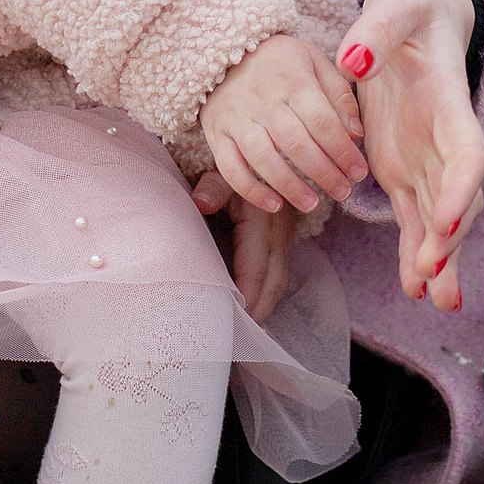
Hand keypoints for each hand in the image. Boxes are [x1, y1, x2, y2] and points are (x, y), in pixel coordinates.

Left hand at [193, 172, 305, 321]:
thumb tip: (198, 203)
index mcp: (264, 220)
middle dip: (259, 311)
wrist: (269, 149)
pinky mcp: (283, 239)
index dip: (247, 295)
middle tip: (236, 335)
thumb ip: (212, 187)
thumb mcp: (226, 169)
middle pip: (273, 282)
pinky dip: (267, 292)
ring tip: (244, 329)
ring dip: (264, 304)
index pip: (256, 267)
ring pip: (279, 280)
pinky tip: (253, 306)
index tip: (234, 318)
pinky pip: (278, 272)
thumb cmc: (240, 162)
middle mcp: (279, 233)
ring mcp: (285, 237)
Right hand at [197, 34, 368, 214]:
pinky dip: (251, 190)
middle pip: (296, 144)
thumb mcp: (314, 62)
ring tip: (313, 205)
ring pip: (263, 158)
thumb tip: (356, 135)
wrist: (224, 48)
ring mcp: (237, 118)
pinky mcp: (217, 133)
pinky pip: (230, 167)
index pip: (322, 122)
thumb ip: (339, 96)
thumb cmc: (279, 61)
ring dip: (291, 186)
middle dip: (324, 173)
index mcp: (293, 81)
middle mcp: (264, 100)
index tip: (359, 172)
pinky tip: (275, 204)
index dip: (343, 151)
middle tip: (343, 192)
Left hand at [339, 0, 483, 314]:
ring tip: (435, 298)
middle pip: (457, 197)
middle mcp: (445, 138)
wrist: (419, 18)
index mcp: (451, 100)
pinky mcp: (404, 169)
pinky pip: (413, 219)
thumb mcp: (396, 1)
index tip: (449, 219)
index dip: (461, 187)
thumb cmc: (410, 7)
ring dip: (438, 258)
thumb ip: (377, 27)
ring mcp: (426, 158)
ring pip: (439, 219)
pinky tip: (416, 287)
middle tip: (431, 274)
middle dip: (448, 238)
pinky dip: (416, 252)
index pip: (467, 151)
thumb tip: (354, 57)